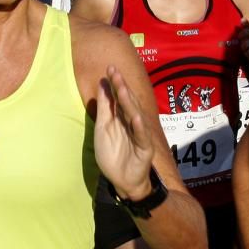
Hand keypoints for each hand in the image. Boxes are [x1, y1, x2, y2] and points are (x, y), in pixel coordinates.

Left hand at [94, 64, 153, 199]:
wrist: (122, 180)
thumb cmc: (113, 154)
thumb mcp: (103, 128)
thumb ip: (104, 107)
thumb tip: (102, 83)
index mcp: (122, 117)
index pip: (119, 97)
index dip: (115, 83)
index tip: (110, 68)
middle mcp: (132, 123)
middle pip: (128, 103)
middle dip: (122, 88)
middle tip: (115, 72)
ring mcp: (140, 135)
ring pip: (135, 116)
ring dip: (130, 102)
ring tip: (123, 88)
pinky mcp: (145, 148)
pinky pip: (142, 136)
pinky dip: (139, 127)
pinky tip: (137, 117)